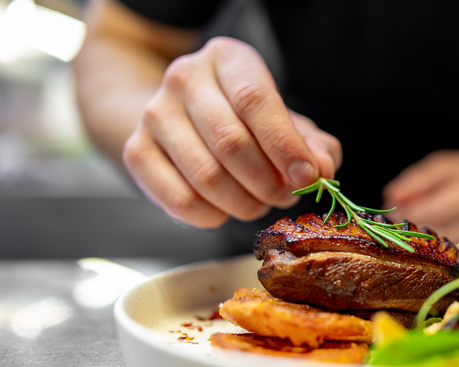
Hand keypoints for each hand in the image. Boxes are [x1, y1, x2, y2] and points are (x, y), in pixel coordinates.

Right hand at [122, 37, 340, 227]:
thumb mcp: (286, 123)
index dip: (284, 145)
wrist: (185, 119)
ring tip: (257, 202)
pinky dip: (213, 216)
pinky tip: (225, 209)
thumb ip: (313, 146)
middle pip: (230, 142)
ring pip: (207, 176)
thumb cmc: (246, 121)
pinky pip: (180, 200)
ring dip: (244, 203)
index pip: (254, 100)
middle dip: (267, 182)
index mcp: (227, 59)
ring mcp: (155, 114)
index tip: (307, 176)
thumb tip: (322, 170)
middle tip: (283, 196)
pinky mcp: (137, 151)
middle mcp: (185, 78)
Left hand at [382, 150, 458, 240]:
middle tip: (395, 227)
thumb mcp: (450, 166)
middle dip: (415, 231)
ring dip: (425, 245)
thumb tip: (391, 195)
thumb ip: (419, 178)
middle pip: (446, 232)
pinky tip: (429, 247)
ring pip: (453, 249)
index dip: (410, 214)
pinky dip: (442, 253)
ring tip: (408, 235)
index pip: (439, 209)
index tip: (391, 214)